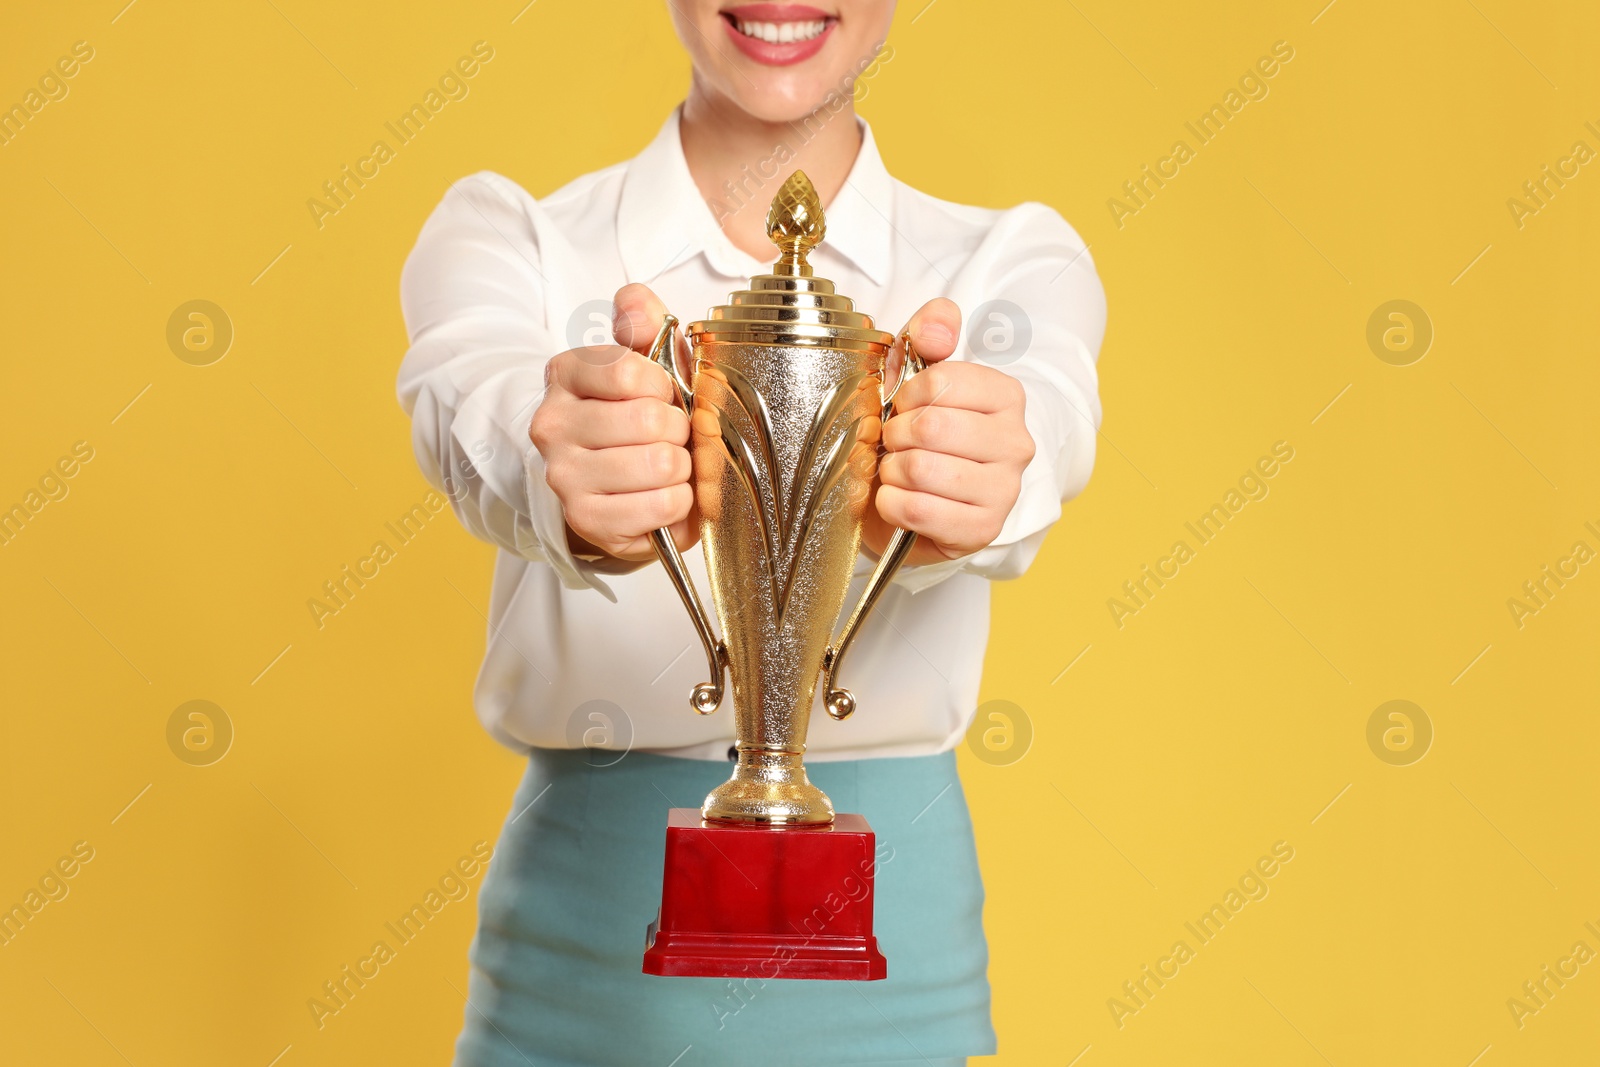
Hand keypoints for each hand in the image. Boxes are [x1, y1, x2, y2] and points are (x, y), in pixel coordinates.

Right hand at [529, 283, 695, 563]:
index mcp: (565, 374)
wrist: (625, 489)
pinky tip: (666, 496)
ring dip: (683, 468)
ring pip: (658, 464)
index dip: (666, 386)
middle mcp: (552, 424)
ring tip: (670, 467)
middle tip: (673, 437)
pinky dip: (679, 503)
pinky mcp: (585, 520)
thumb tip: (633, 299)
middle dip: (679, 430)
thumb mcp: (652, 363)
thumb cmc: (644, 419)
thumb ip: (646, 324)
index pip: (630, 370)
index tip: (666, 396)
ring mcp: (563, 476)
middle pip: (648, 419)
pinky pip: (660, 506)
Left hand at [865, 298, 1035, 566]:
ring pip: (921, 469)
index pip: (940, 379)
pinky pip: (917, 509)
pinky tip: (896, 499)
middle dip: (893, 435)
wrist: (918, 502)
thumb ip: (926, 334)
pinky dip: (890, 503)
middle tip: (892, 443)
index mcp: (1007, 397)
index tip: (901, 407)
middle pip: (929, 426)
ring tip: (896, 471)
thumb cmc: (919, 435)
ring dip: (891, 470)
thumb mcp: (917, 375)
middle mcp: (1016, 443)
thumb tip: (934, 327)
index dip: (903, 394)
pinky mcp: (981, 530)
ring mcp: (1004, 490)